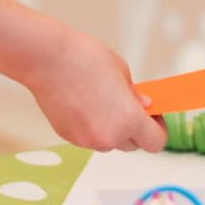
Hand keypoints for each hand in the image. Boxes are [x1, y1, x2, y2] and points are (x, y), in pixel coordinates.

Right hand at [29, 28, 166, 152]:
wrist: (47, 59)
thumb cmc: (83, 59)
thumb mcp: (122, 72)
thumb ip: (136, 96)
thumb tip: (144, 107)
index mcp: (129, 120)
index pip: (156, 142)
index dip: (158, 130)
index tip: (154, 118)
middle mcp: (109, 137)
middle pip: (132, 145)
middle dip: (134, 129)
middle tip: (129, 107)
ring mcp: (86, 140)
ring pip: (108, 142)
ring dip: (111, 129)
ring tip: (102, 101)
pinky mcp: (68, 137)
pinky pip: (89, 137)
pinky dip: (91, 126)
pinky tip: (83, 104)